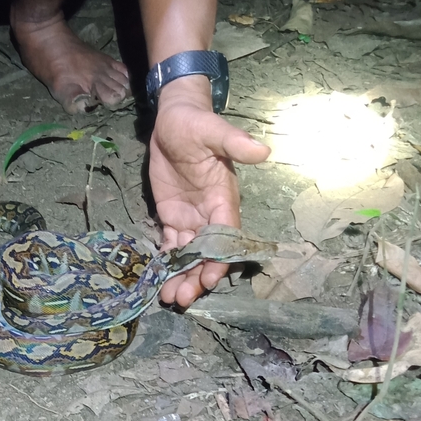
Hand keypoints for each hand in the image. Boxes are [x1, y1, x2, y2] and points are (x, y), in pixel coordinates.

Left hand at [148, 77, 270, 305]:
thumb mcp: (214, 131)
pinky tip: (157, 282)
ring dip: (181, 277)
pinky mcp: (172, 217)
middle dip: (197, 277)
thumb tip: (263, 150)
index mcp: (224, 199)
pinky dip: (166, 264)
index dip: (219, 259)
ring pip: (188, 255)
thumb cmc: (195, 124)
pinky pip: (171, 245)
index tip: (211, 279)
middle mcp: (210, 214)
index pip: (225, 236)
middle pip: (207, 253)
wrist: (174, 120)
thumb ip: (234, 143)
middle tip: (182, 299)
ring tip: (169, 299)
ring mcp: (191, 218)